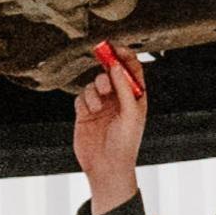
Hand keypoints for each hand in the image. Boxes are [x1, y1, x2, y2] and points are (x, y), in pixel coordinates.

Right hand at [73, 64, 147, 213]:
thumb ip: (124, 88)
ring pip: (94, 83)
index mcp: (135, 97)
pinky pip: (81, 97)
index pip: (131, 70)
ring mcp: (101, 105)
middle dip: (106, 68)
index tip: (116, 47)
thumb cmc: (125, 143)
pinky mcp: (85, 113)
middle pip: (110, 72)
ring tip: (99, 104)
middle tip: (103, 63)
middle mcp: (118, 99)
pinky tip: (89, 113)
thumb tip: (116, 65)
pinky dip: (85, 101)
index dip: (125, 56)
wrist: (106, 167)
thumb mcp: (131, 114)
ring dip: (95, 90)